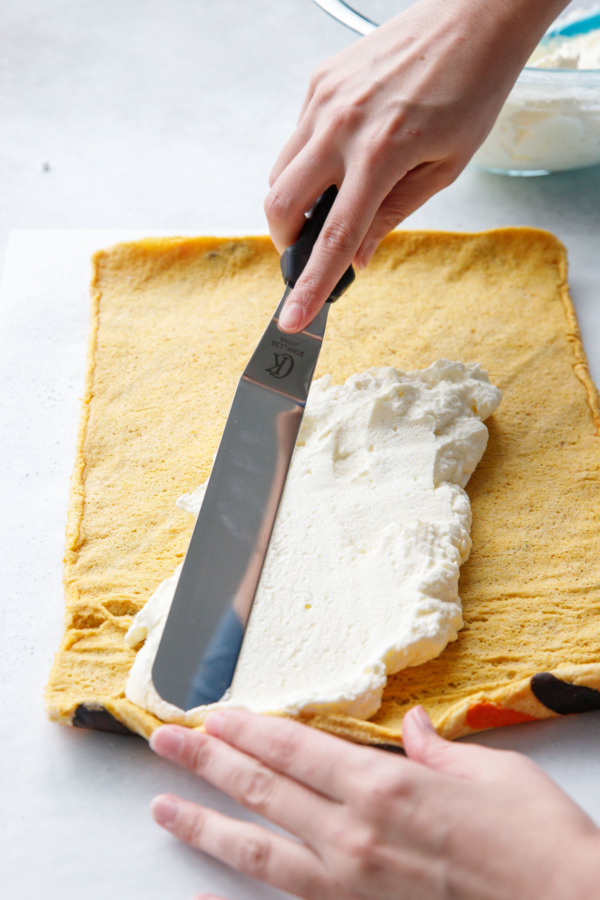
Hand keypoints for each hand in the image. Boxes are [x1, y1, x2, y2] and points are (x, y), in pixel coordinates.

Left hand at [150, 707, 599, 898]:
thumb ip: (437, 751)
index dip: (248, 730)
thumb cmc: (537, 841)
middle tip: (163, 740)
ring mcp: (350, 884)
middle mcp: (355, 834)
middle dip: (207, 762)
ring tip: (161, 805)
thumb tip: (412, 727)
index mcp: (385, 785)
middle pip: (263, 789)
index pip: (295, 748)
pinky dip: (236, 897)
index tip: (212, 714)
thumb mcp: (492, 775)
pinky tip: (201, 891)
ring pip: (257, 848)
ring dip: (204, 822)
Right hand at [268, 0, 569, 332]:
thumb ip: (391, 216)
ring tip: (336, 198)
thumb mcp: (442, 170)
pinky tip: (343, 155)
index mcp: (382, 154)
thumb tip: (356, 258)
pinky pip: (294, 139)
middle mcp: (342, 125)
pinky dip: (307, 163)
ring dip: (294, 203)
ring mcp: (324, 100)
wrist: (473, 18)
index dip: (309, 286)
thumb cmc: (471, 90)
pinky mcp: (318, 82)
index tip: (291, 320)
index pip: (334, 237)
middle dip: (288, 242)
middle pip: (280, 206)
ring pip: (278, 173)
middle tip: (312, 250)